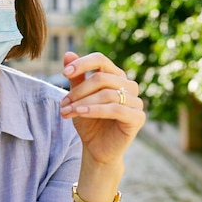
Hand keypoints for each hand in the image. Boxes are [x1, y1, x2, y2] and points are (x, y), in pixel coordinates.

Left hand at [60, 51, 145, 165]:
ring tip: (66, 111)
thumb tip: (68, 53)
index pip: (101, 60)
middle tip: (63, 104)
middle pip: (101, 78)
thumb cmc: (89, 121)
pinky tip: (81, 113)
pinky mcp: (138, 117)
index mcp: (116, 76)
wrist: (97, 148)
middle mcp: (129, 85)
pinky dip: (95, 110)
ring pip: (107, 94)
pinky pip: (115, 109)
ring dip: (82, 102)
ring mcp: (136, 101)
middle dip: (78, 91)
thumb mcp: (78, 98)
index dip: (82, 63)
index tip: (64, 73)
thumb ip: (75, 77)